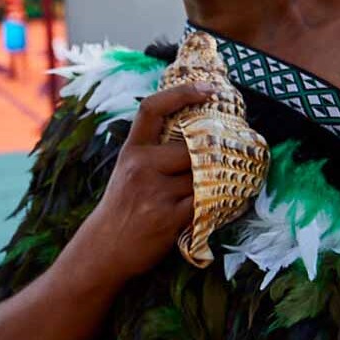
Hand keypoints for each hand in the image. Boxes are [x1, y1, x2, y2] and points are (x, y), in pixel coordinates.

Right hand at [73, 82, 214, 280]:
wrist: (104, 249)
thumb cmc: (121, 208)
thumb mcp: (128, 172)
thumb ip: (155, 154)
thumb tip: (198, 137)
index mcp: (131, 150)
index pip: (153, 109)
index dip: (182, 93)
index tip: (210, 89)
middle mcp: (140, 165)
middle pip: (192, 148)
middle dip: (214, 155)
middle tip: (235, 154)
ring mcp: (154, 191)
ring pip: (203, 177)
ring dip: (218, 183)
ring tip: (228, 184)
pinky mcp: (168, 217)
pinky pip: (206, 203)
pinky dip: (218, 204)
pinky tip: (222, 206)